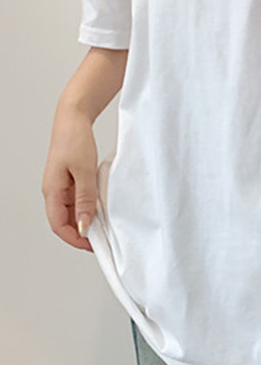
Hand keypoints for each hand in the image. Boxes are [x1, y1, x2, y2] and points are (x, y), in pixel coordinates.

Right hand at [42, 108, 97, 251]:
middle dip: (82, 234)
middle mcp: (54, 191)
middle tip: (103, 241)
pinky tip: (103, 211)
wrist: (74, 118)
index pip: (58, 225)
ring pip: (72, 213)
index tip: (93, 246)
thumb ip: (85, 199)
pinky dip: (90, 209)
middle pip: (65, 222)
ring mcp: (62, 187)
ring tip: (105, 228)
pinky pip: (78, 201)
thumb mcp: (84, 171)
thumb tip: (85, 225)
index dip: (75, 239)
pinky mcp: (71, 181)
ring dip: (87, 221)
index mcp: (52, 191)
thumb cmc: (75, 140)